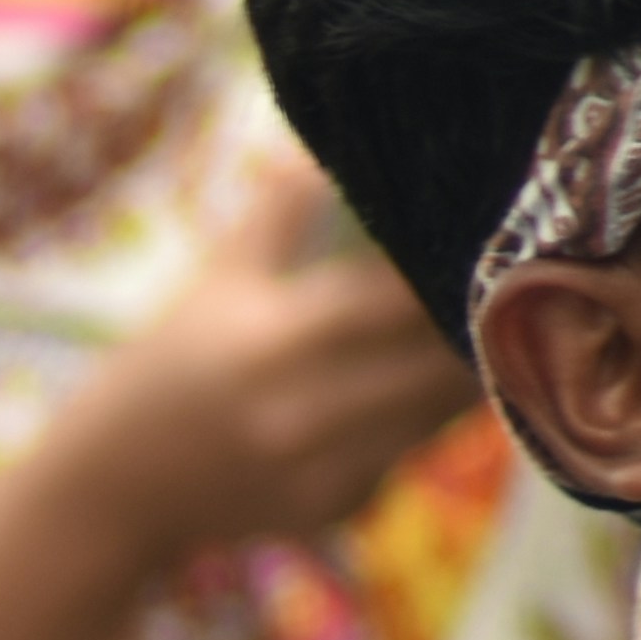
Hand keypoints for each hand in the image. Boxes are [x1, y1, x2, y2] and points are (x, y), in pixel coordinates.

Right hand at [27, 156, 482, 571]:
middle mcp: (304, 413)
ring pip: (443, 414)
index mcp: (274, 340)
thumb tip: (349, 132)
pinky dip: (425, 421)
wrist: (110, 491)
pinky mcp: (339, 507)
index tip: (503, 236)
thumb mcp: (216, 278)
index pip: (401, 300)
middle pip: (443, 364)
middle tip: (531, 281)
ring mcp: (324, 469)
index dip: (458, 270)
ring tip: (502, 325)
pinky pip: (413, 453)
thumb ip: (285, 207)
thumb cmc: (165, 367)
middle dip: (488, 325)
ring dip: (474, 372)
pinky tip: (419, 392)